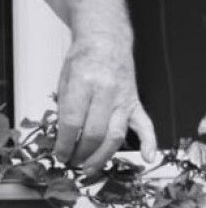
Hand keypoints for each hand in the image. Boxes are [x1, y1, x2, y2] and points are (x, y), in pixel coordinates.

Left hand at [54, 35, 157, 171]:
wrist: (106, 40)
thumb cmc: (84, 59)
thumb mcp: (64, 80)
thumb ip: (64, 109)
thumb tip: (62, 139)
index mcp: (85, 83)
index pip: (73, 123)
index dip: (63, 144)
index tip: (59, 154)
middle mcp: (106, 91)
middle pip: (94, 133)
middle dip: (80, 153)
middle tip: (72, 162)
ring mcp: (123, 98)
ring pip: (115, 135)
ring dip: (102, 156)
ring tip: (89, 167)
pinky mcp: (135, 102)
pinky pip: (145, 124)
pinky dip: (149, 142)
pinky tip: (147, 156)